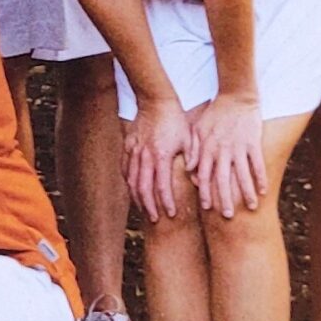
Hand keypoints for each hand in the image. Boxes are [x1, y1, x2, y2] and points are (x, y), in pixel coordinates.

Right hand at [122, 98, 191, 220]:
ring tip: (143, 209)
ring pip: (131, 180)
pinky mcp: (127, 146)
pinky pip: (125, 169)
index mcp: (162, 155)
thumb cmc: (176, 120)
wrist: (155, 100)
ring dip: (137, 198)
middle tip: (154, 219)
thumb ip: (192, 159)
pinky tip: (133, 190)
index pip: (162, 185)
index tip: (171, 213)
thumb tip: (196, 179)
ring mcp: (134, 151)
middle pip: (143, 188)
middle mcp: (145, 155)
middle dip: (148, 206)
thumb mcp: (189, 138)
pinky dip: (128, 182)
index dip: (166, 202)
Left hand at [189, 93, 265, 218]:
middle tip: (228, 216)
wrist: (236, 95)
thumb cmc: (215, 112)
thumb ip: (193, 149)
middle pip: (222, 180)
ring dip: (246, 193)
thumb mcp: (198, 128)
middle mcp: (222, 150)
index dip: (205, 192)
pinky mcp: (253, 142)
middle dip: (225, 199)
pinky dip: (260, 178)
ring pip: (242, 175)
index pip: (204, 175)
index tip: (208, 208)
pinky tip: (264, 190)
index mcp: (207, 148)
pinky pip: (257, 164)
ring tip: (252, 208)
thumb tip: (189, 169)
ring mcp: (238, 147)